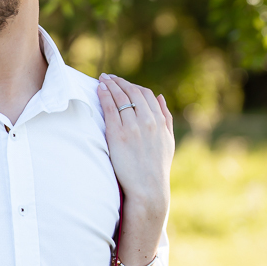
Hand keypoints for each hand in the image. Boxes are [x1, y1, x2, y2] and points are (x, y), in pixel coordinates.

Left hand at [96, 74, 174, 226]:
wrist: (148, 188)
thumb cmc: (156, 167)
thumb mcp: (168, 141)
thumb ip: (166, 118)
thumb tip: (161, 97)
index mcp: (159, 122)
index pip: (146, 94)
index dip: (132, 86)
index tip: (122, 82)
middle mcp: (147, 121)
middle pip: (132, 93)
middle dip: (119, 82)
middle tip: (108, 77)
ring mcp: (132, 126)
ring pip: (120, 98)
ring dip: (110, 85)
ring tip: (102, 79)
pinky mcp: (118, 134)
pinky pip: (110, 109)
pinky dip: (105, 96)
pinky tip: (98, 89)